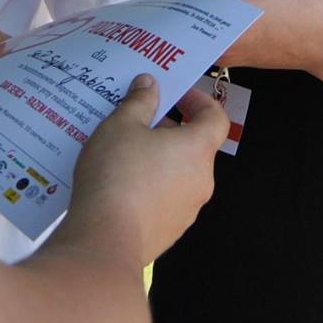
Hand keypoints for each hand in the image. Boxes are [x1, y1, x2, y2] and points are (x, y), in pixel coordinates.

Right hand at [68, 74, 225, 267]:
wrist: (105, 238)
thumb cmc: (118, 174)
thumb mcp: (121, 125)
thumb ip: (139, 101)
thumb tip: (149, 84)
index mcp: (197, 150)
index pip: (216, 118)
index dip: (199, 102)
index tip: (177, 95)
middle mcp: (201, 180)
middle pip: (194, 147)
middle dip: (168, 131)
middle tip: (137, 122)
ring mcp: (187, 210)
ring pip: (177, 174)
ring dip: (157, 160)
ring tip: (120, 153)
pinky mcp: (169, 231)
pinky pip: (163, 199)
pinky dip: (148, 187)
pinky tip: (117, 185)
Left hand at [165, 0, 322, 79]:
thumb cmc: (300, 1)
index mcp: (226, 21)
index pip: (179, 13)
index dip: (161, 3)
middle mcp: (222, 46)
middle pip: (180, 30)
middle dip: (165, 16)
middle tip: (150, 2)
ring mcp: (227, 58)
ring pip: (191, 39)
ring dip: (180, 24)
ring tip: (171, 5)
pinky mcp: (234, 62)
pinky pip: (204, 45)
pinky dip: (197, 32)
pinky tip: (196, 17)